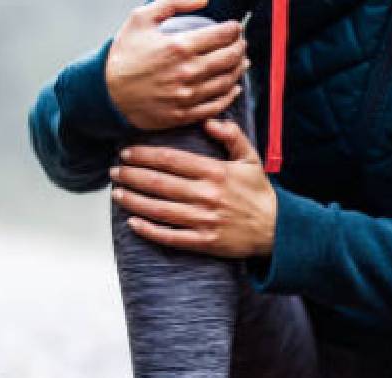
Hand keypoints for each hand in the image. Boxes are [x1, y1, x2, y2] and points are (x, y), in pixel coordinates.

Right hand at [106, 0, 249, 130]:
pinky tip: (234, 87)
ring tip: (241, 61)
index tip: (235, 27)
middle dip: (240, 47)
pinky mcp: (184, 115)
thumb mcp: (142, 18)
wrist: (105, 93)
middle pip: (230, 58)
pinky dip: (230, 95)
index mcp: (179, 46)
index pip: (223, 35)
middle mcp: (187, 72)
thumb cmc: (123, 54)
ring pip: (227, 82)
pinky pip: (217, 105)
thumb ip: (174, 2)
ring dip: (239, 69)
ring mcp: (187, 96)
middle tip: (240, 43)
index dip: (234, 29)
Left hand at [111, 118, 276, 257]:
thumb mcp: (251, 158)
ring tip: (117, 194)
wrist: (277, 230)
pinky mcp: (204, 242)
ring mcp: (204, 220)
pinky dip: (150, 231)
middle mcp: (206, 195)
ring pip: (160, 209)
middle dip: (132, 176)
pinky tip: (133, 223)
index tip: (126, 153)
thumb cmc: (259, 193)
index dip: (144, 155)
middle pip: (159, 183)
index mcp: (215, 172)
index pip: (171, 160)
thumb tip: (208, 121)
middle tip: (114, 172)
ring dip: (134, 201)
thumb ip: (232, 136)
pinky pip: (171, 237)